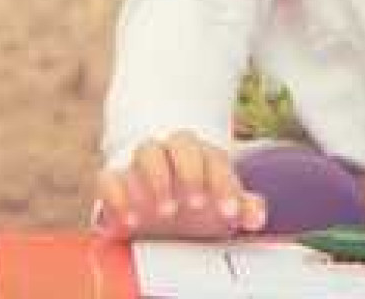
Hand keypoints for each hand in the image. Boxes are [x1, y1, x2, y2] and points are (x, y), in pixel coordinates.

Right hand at [94, 130, 267, 239]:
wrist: (155, 208)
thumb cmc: (196, 205)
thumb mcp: (220, 208)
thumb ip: (243, 208)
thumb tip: (256, 214)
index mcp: (202, 157)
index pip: (215, 158)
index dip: (224, 184)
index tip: (228, 213)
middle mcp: (171, 154)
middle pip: (182, 142)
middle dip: (191, 171)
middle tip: (196, 206)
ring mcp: (141, 165)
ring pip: (147, 150)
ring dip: (157, 178)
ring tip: (166, 212)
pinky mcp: (115, 181)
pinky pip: (109, 177)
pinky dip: (118, 197)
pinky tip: (131, 222)